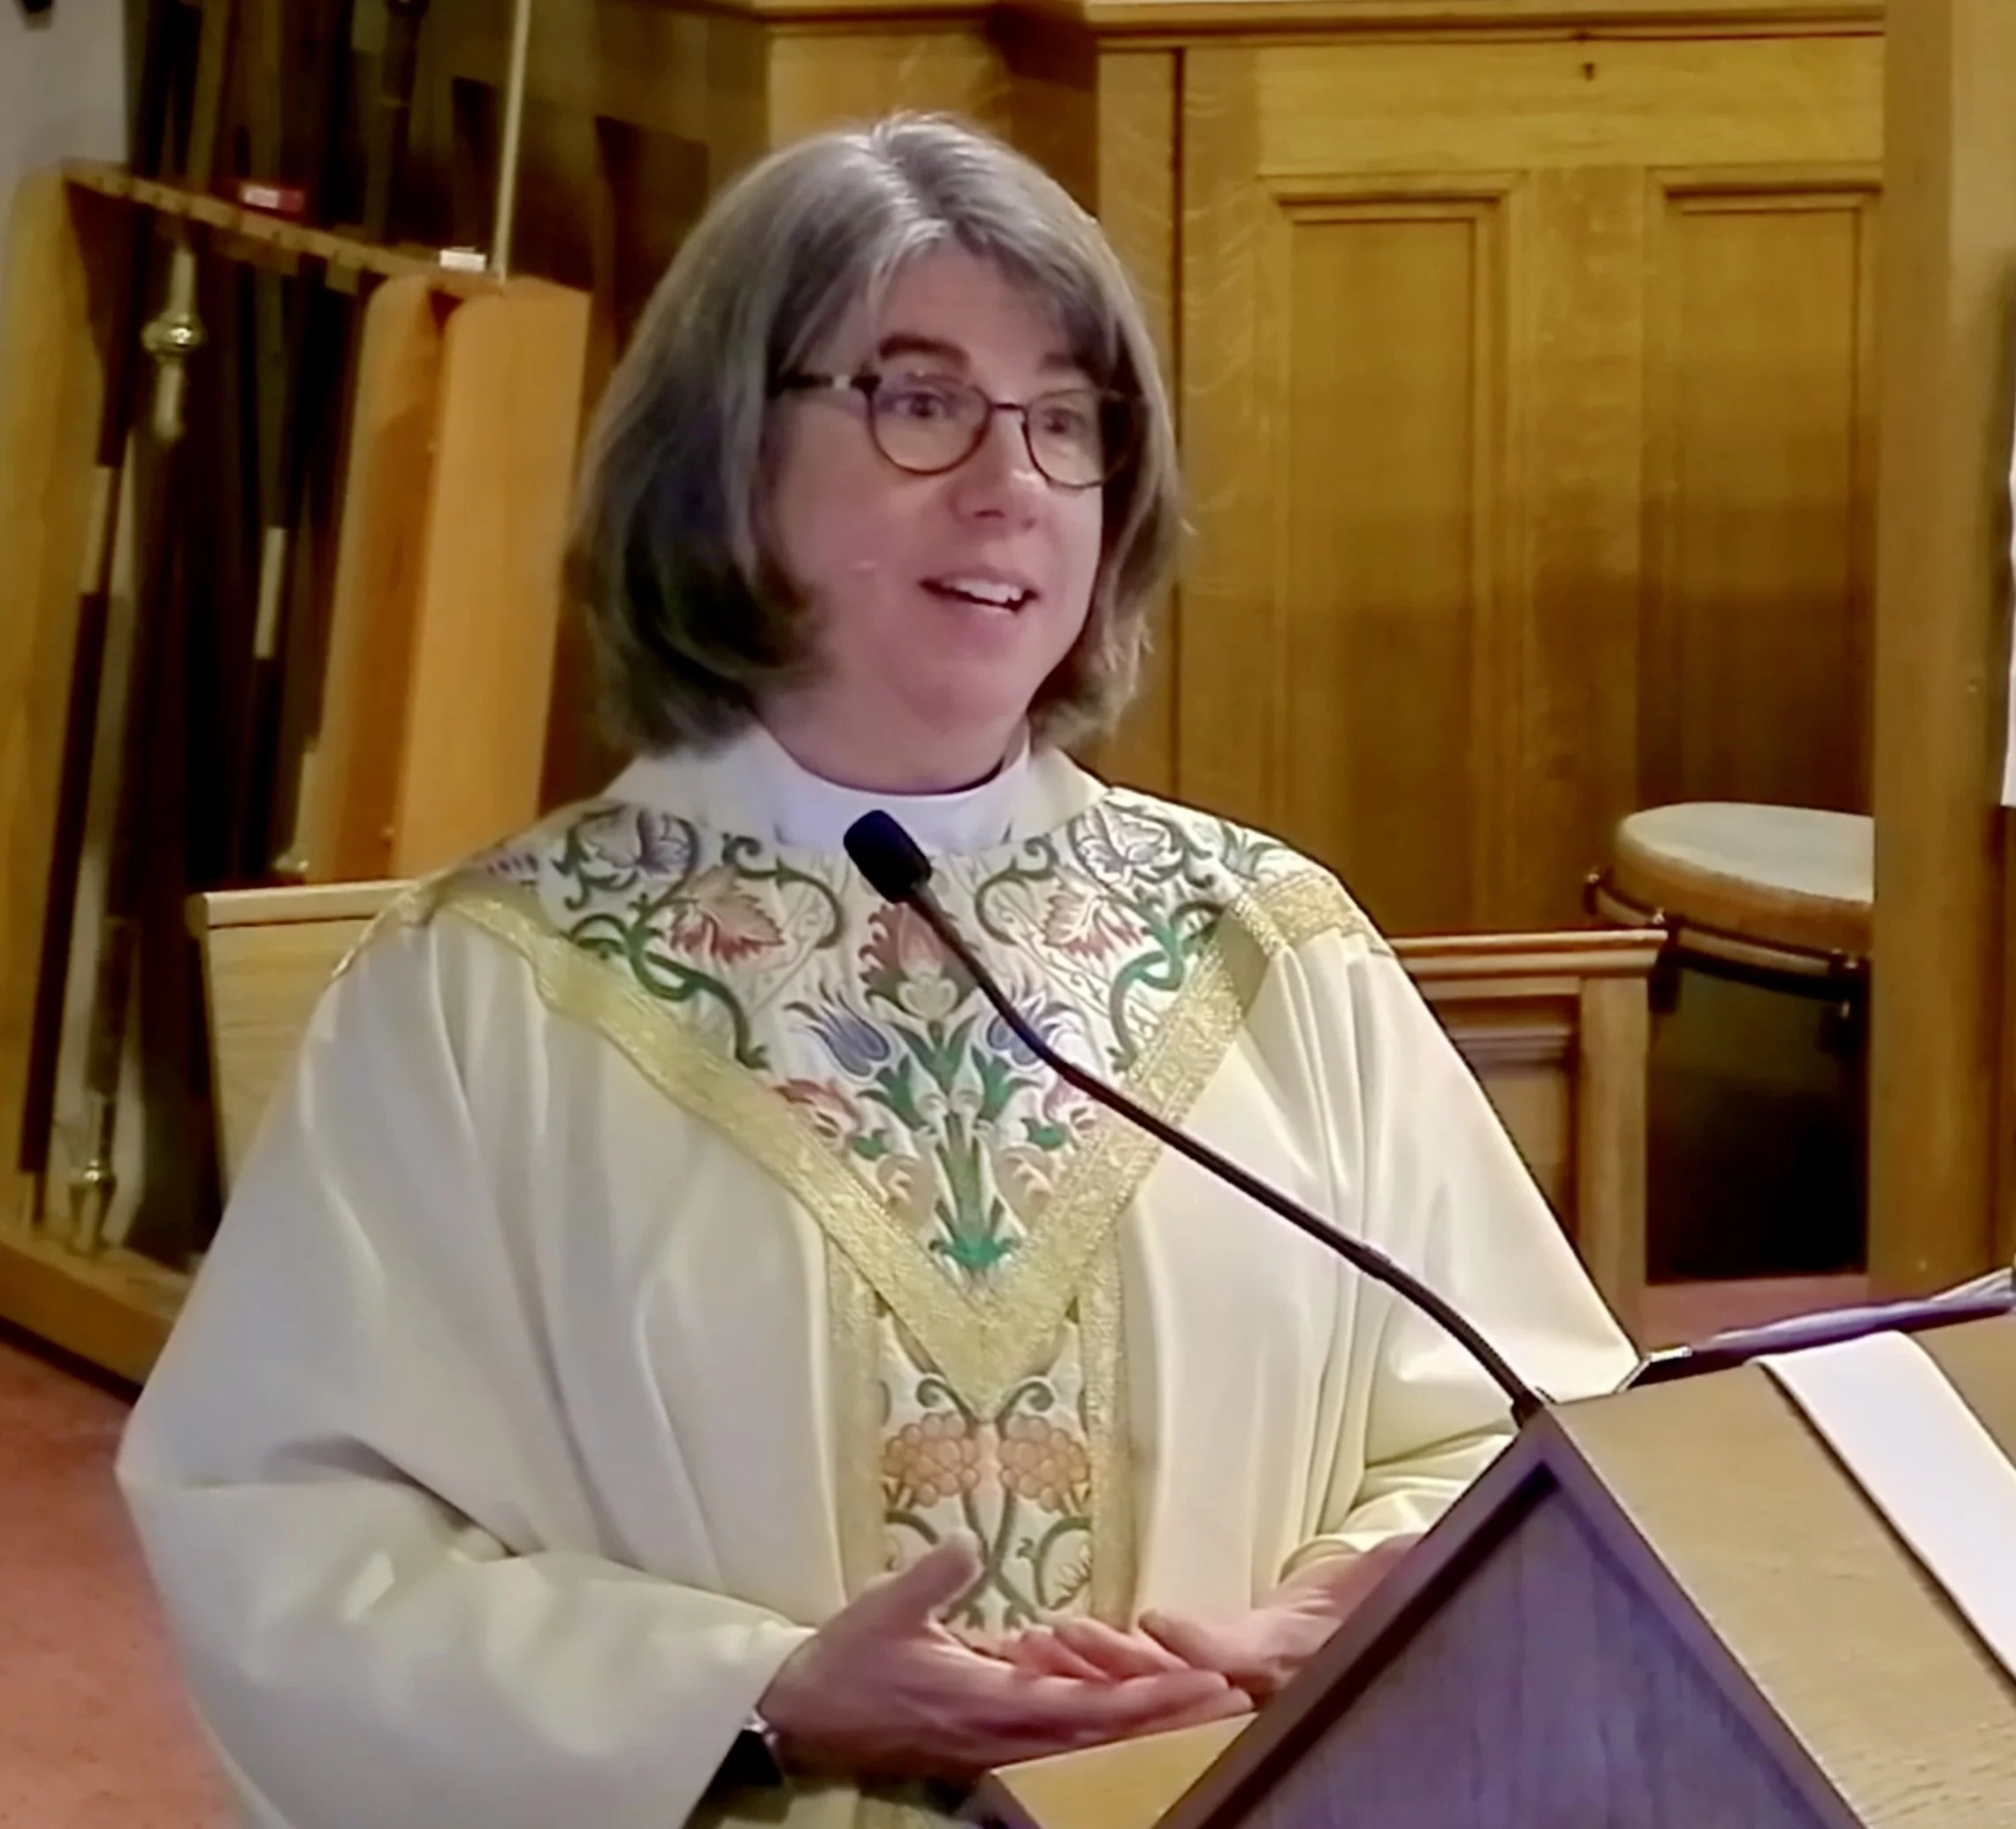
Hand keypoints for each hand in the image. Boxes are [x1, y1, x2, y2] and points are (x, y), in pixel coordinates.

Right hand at [757, 1538, 1252, 1783]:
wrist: (806, 1711)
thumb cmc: (848, 1657)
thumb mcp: (888, 1607)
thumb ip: (935, 1576)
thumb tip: (973, 1544)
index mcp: (989, 1705)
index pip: (1089, 1711)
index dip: (1151, 1700)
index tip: (1205, 1684)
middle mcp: (1003, 1736)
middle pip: (1107, 1739)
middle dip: (1171, 1719)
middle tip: (1235, 1698)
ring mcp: (997, 1747)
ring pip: (1089, 1745)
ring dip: (1145, 1725)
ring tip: (1200, 1703)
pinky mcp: (986, 1743)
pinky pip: (1058, 1740)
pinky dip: (1101, 1727)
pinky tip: (1126, 1706)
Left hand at [1013, 1536, 1417, 1704]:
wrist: (1375, 1611)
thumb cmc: (1389, 1588)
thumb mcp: (1398, 1573)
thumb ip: (1398, 1562)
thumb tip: (1418, 1541)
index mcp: (1288, 1653)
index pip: (1237, 1655)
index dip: (1199, 1644)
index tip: (1159, 1622)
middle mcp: (1248, 1675)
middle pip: (1172, 1678)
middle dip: (1111, 1665)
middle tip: (1053, 1642)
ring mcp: (1220, 1672)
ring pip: (1144, 1678)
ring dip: (1087, 1660)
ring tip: (1031, 1641)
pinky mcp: (1200, 1657)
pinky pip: (1141, 1664)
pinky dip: (1096, 1652)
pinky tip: (1048, 1640)